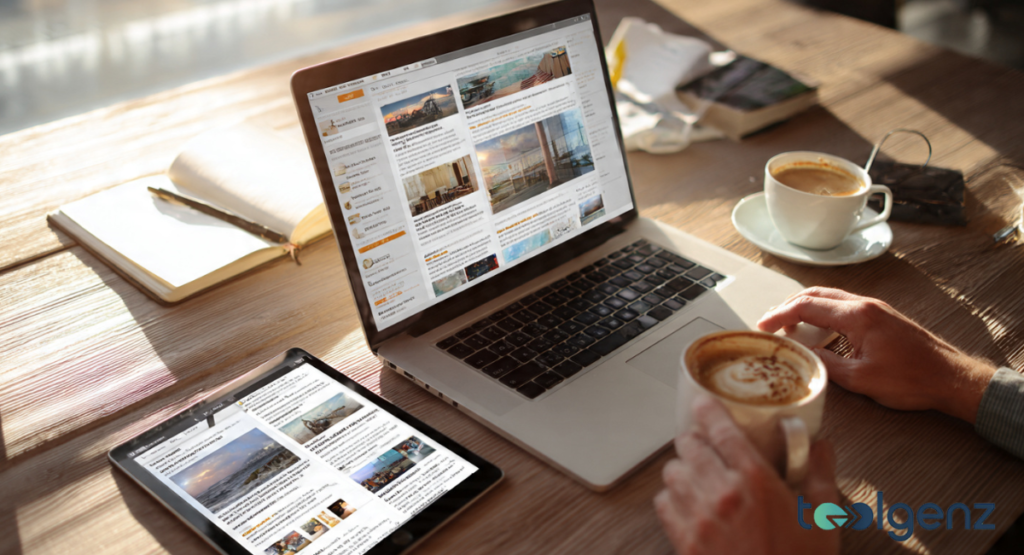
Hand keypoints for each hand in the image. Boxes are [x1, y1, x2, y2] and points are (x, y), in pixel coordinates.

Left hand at [654, 396, 838, 554]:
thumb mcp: (823, 520)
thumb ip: (819, 476)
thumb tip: (821, 445)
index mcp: (755, 482)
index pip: (721, 429)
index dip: (708, 410)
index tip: (704, 403)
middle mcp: (722, 494)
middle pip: (689, 446)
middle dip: (695, 440)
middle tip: (705, 442)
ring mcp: (699, 519)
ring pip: (673, 472)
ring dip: (683, 468)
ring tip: (697, 472)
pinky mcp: (684, 541)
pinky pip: (663, 504)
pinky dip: (671, 497)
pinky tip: (687, 501)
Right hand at [757, 287, 996, 423]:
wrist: (951, 377)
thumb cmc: (912, 379)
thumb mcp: (861, 379)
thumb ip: (826, 364)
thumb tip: (803, 356)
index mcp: (857, 316)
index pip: (807, 305)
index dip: (780, 315)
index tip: (763, 327)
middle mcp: (865, 305)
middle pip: (816, 294)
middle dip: (789, 307)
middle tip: (771, 324)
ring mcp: (875, 309)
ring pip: (830, 298)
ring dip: (806, 309)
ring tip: (790, 329)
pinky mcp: (881, 317)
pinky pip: (844, 307)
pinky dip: (823, 315)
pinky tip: (819, 333)